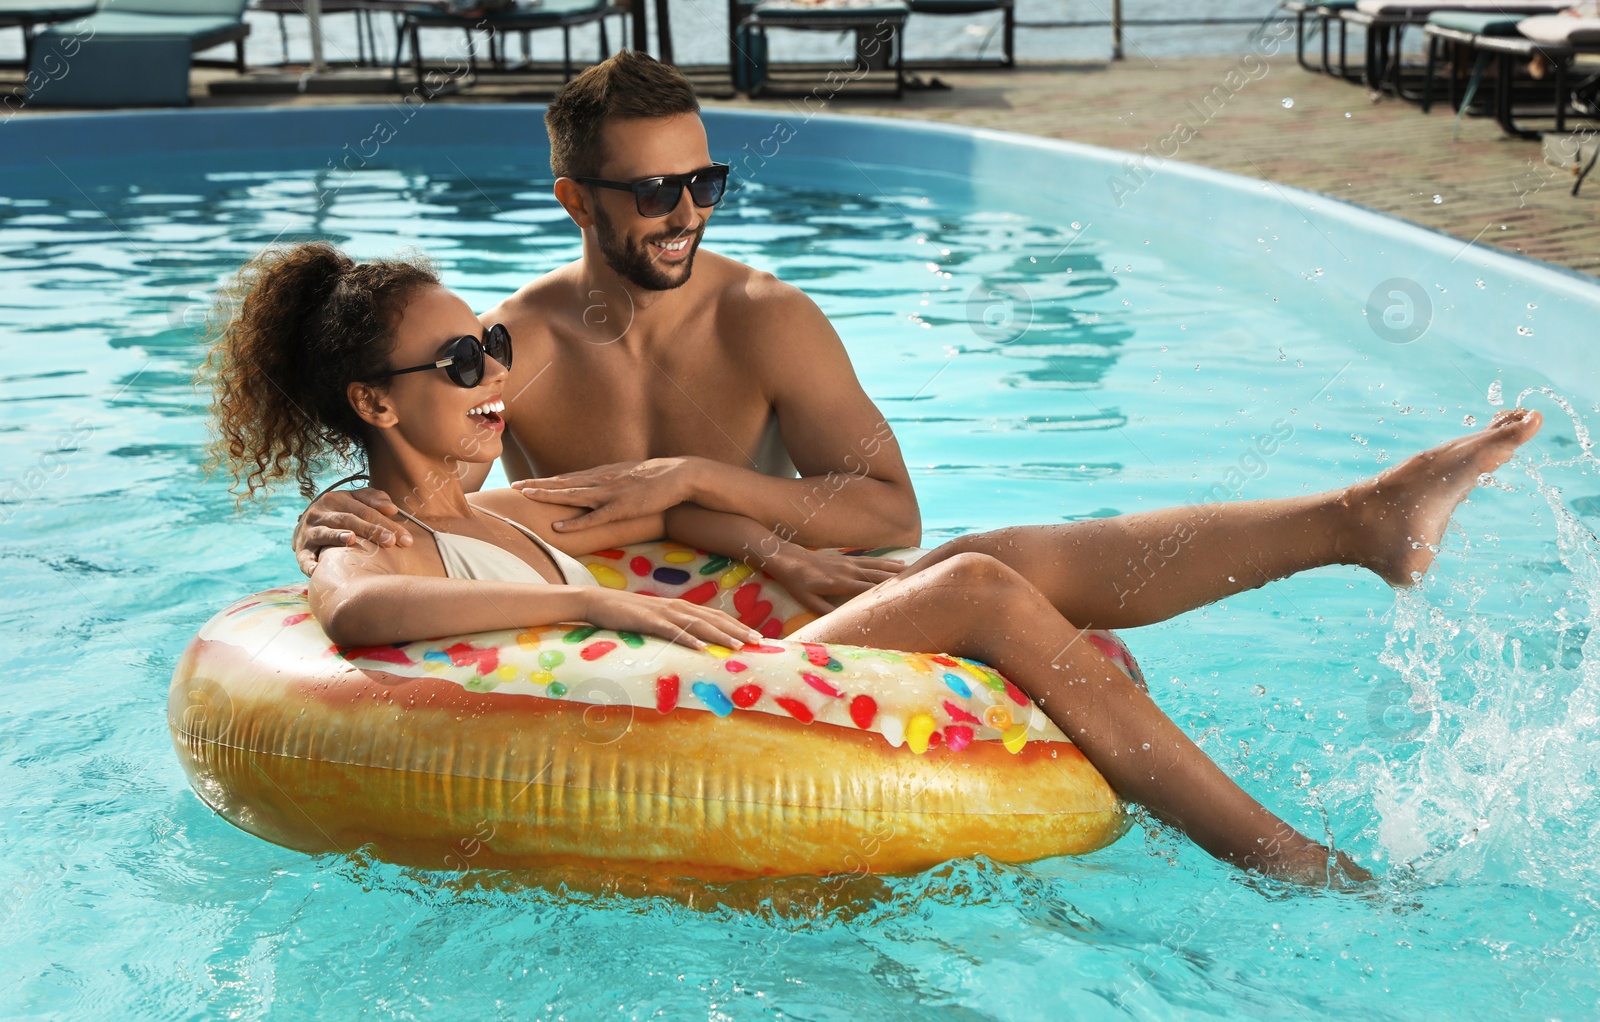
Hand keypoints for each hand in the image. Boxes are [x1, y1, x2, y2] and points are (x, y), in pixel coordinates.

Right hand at [293, 487, 412, 576]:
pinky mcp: (301, 550)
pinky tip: (318, 571)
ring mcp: (309, 531)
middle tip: (391, 542)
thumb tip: (392, 509)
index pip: (366, 511)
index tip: (405, 539)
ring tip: (352, 539)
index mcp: (336, 499)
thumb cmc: (339, 513)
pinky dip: (310, 564)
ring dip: (337, 536)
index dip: (386, 523)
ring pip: (325, 533)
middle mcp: (321, 513)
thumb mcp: (354, 500)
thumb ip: (374, 499)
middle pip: (349, 520)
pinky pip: (305, 558)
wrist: (303, 527)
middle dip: (371, 531)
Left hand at [513, 458, 697, 530]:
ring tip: (526, 497)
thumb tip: (598, 487)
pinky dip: (574, 522)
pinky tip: (558, 526)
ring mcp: (611, 493)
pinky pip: (594, 517)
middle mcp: (602, 480)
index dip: (544, 481)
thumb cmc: (657, 478)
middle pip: (563, 483)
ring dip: (548, 496)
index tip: (523, 482)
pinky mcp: (622, 507)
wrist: (680, 474)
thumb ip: (612, 482)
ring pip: (572, 495)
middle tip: (513, 487)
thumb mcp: (629, 476)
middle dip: (537, 485)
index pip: (567, 477)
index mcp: (603, 474)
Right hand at [583, 589, 761, 649]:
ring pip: (698, 624)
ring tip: (739, 646)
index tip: (757, 637)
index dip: (737, 625)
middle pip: (713, 619)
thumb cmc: (628, 614)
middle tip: (759, 642)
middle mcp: (677, 607)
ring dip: (720, 635)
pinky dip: (688, 639)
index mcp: (681, 607)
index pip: (716, 616)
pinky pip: (672, 631)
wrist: (597, 602)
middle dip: (738, 630)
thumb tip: (694, 642)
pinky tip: (702, 649)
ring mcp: (663, 612)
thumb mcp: (656, 620)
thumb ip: (675, 627)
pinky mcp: (648, 620)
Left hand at [761, 547, 906, 614]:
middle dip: (899, 579)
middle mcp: (849, 571)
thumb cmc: (796, 581)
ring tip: (916, 572)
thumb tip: (841, 621)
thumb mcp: (807, 600)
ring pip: (878, 566)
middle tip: (920, 583)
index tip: (904, 597)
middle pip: (879, 576)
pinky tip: (898, 562)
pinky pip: (871, 560)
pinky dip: (886, 561)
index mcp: (840, 583)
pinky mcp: (847, 558)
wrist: (787, 557)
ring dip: (897, 569)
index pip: (868, 589)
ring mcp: (849, 562)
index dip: (886, 592)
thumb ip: (825, 610)